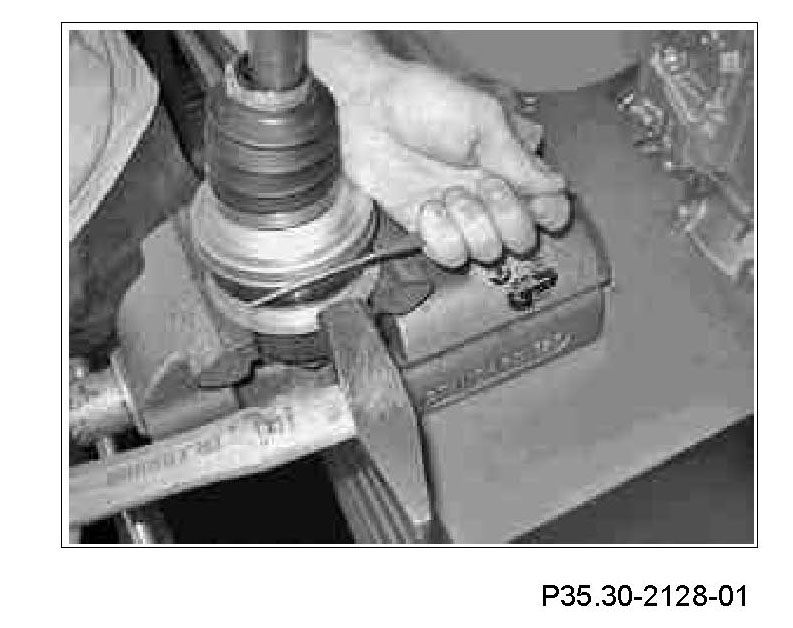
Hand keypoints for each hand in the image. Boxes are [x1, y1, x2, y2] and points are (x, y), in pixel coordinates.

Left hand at [335, 63, 570, 266]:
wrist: (370, 107)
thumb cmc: (426, 100)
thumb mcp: (483, 119)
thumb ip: (519, 160)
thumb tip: (558, 187)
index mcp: (511, 167)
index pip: (551, 209)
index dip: (548, 215)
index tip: (531, 200)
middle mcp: (488, 196)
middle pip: (522, 239)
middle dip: (505, 219)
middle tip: (484, 186)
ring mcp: (458, 215)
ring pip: (486, 252)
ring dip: (468, 223)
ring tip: (448, 192)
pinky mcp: (427, 228)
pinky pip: (448, 255)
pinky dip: (439, 235)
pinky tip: (427, 207)